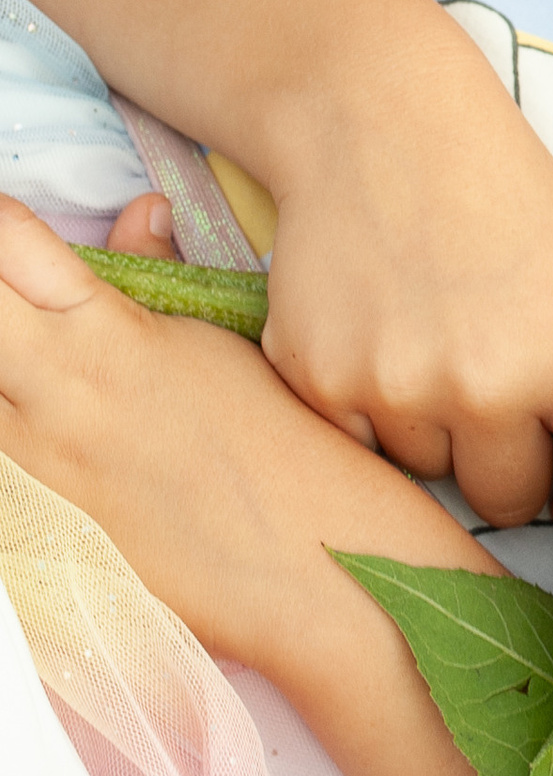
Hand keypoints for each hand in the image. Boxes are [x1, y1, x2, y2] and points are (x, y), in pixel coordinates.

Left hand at [0, 194, 428, 677]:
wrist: (299, 562)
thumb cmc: (278, 443)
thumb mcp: (218, 340)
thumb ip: (154, 273)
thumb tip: (139, 213)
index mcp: (104, 335)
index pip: (9, 247)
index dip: (0, 227)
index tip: (7, 229)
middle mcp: (51, 395)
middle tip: (20, 297)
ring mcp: (28, 466)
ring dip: (3, 363)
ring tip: (35, 365)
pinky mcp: (25, 525)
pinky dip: (9, 423)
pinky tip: (37, 418)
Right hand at [254, 13, 552, 532]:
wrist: (380, 122)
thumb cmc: (503, 196)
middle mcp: (486, 387)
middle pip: (508, 499)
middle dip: (511, 462)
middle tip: (496, 388)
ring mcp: (395, 392)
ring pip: (429, 473)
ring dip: (437, 432)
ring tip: (432, 338)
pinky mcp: (318, 384)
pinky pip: (359, 446)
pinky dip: (371, 412)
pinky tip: (378, 336)